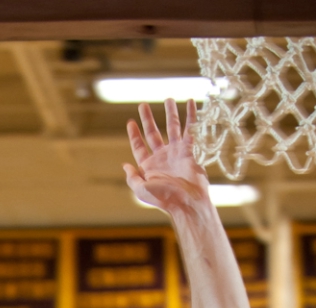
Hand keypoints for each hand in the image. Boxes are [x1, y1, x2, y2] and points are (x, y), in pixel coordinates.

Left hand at [124, 100, 210, 217]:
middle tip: (143, 104)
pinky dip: (190, 116)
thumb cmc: (163, 197)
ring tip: (168, 99)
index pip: (139, 147)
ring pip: (172, 128)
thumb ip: (132, 177)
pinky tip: (191, 103)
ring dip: (170, 114)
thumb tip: (124, 165)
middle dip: (148, 119)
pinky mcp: (189, 150)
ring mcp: (175, 153)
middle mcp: (161, 157)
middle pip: (153, 133)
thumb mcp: (141, 189)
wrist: (186, 201)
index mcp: (148, 166)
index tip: (130, 122)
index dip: (134, 135)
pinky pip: (189, 129)